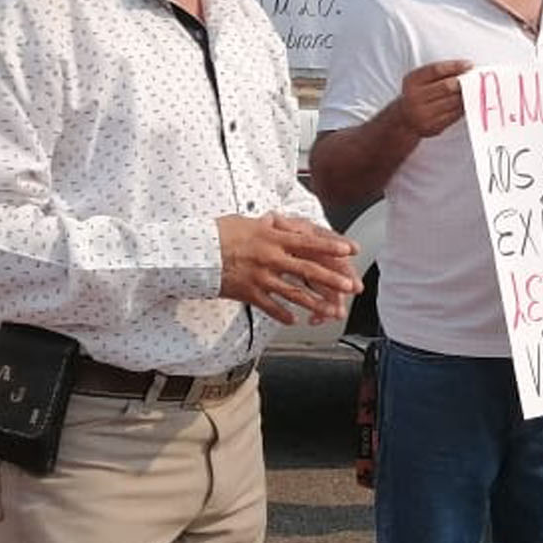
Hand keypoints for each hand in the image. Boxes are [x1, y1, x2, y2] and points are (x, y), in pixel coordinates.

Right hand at [217, 212, 362, 324]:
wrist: (192, 252)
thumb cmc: (218, 233)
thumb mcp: (246, 222)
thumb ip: (268, 226)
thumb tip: (279, 222)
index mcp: (272, 237)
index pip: (309, 242)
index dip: (331, 246)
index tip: (350, 250)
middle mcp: (270, 257)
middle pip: (308, 270)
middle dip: (332, 280)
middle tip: (350, 286)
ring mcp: (260, 277)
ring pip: (294, 293)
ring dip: (315, 302)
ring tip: (332, 311)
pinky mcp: (248, 293)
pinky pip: (270, 306)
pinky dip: (283, 315)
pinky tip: (294, 320)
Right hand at [395, 60, 473, 137]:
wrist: (405, 119)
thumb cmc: (418, 95)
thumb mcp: (420, 80)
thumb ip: (438, 73)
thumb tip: (464, 68)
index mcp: (412, 81)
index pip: (436, 70)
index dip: (454, 66)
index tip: (468, 65)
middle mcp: (415, 97)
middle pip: (446, 87)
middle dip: (463, 82)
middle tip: (474, 79)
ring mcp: (423, 113)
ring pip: (453, 102)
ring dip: (466, 95)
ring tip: (474, 90)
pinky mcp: (433, 126)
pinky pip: (454, 115)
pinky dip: (463, 107)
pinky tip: (467, 102)